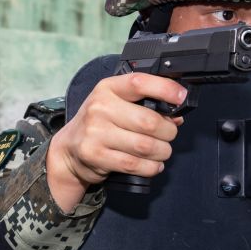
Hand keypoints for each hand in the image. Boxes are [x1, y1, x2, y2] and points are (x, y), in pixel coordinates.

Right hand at [46, 73, 185, 210]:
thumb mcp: (116, 104)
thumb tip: (176, 116)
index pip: (139, 82)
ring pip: (145, 146)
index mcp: (108, 88)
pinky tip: (152, 164)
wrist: (69, 150)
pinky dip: (151, 167)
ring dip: (162, 152)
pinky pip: (135, 164)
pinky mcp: (96, 155)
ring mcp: (95, 132)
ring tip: (161, 152)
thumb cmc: (99, 124)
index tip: (181, 97)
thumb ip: (145, 105)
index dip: (165, 89)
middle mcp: (100, 108)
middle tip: (168, 135)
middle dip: (168, 132)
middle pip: (149, 122)